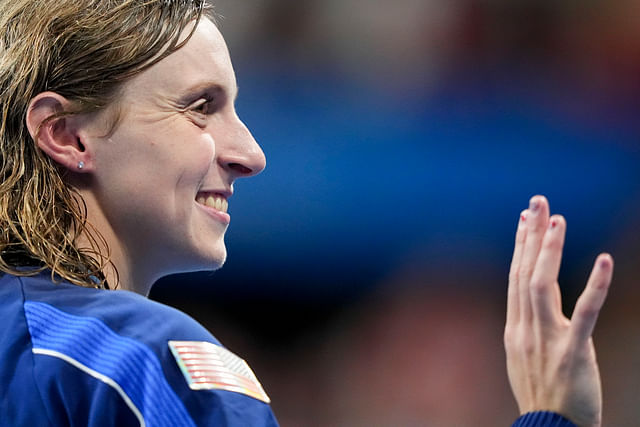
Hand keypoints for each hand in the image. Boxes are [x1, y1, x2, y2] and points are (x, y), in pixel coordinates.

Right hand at [504, 195, 612, 426]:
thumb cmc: (541, 395)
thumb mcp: (522, 357)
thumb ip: (525, 326)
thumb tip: (527, 301)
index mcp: (515, 328)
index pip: (516, 276)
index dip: (520, 245)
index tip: (524, 218)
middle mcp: (525, 328)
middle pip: (524, 272)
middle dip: (530, 234)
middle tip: (537, 201)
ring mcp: (546, 339)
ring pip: (542, 285)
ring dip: (548, 249)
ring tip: (556, 218)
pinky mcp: (572, 352)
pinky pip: (584, 313)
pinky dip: (594, 285)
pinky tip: (603, 259)